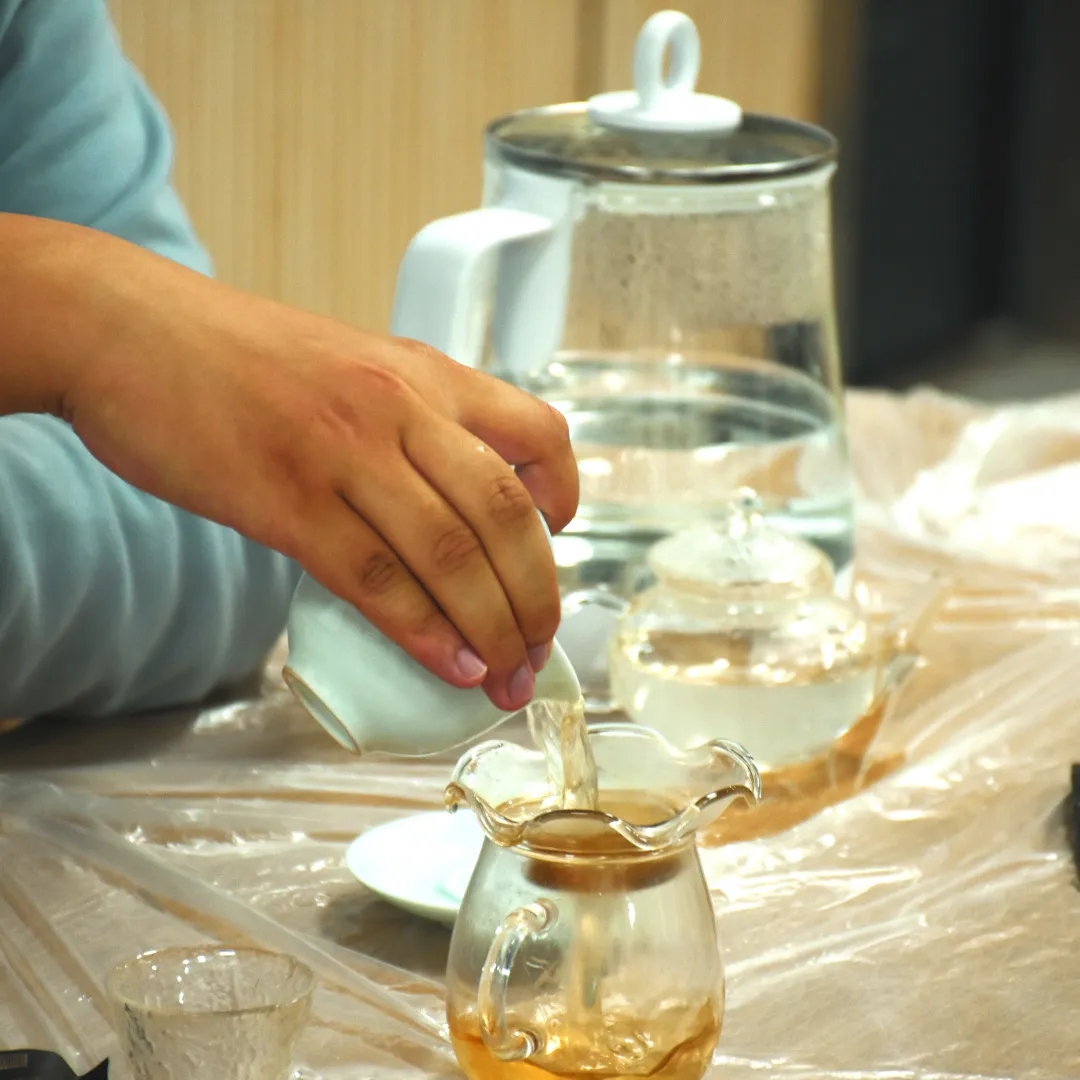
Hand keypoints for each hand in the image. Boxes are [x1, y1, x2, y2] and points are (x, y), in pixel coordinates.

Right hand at [50, 230, 578, 711]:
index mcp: (424, 371)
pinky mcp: (285, 501)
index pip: (539, 431)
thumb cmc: (236, 357)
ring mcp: (344, 452)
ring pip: (450, 554)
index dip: (564, 494)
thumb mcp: (351, 364)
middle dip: (536, 598)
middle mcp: (400, 406)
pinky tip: (449, 666)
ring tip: (505, 679)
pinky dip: (423, 632)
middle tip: (538, 652)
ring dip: (491, 629)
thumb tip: (448, 502)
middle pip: (505, 515)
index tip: (559, 538)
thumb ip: (409, 421)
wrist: (125, 330)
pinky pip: (375, 578)